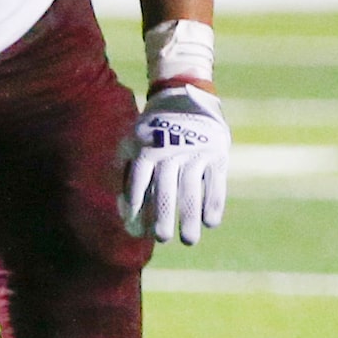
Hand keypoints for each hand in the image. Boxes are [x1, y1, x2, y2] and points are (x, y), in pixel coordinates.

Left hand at [119, 84, 229, 243]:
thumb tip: (121, 205)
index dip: (136, 207)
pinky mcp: (216, 153)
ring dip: (190, 216)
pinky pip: (215, 182)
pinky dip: (214, 203)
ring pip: (191, 189)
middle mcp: (169, 151)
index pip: (138, 183)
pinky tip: (210, 223)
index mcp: (145, 149)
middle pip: (165, 189)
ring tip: (188, 240)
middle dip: (163, 216)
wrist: (183, 97)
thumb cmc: (151, 130)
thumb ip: (125, 169)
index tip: (135, 230)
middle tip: (162, 239)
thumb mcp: (131, 141)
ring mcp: (194, 152)